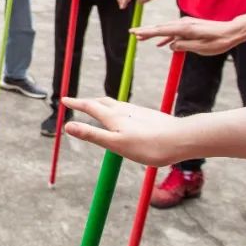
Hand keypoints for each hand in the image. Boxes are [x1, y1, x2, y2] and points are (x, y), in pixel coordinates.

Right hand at [62, 97, 187, 166]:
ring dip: (102, 105)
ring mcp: (137, 112)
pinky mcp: (148, 116)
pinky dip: (117, 110)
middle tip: (78, 103)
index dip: (76, 103)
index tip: (64, 100)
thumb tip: (67, 126)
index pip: (90, 106)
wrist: (181, 139)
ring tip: (98, 109)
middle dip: (88, 102)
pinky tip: (124, 117)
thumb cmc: (149, 146)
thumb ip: (92, 135)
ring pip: (115, 105)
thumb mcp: (115, 144)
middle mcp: (124, 110)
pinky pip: (127, 109)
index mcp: (114, 117)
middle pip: (102, 102)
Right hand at [132, 16, 245, 55]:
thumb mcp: (201, 48)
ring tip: (142, 38)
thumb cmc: (218, 41)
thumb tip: (169, 46)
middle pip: (161, 28)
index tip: (135, 33)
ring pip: (166, 29)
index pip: (161, 31)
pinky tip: (161, 44)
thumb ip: (183, 46)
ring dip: (154, 34)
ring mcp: (187, 24)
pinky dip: (166, 36)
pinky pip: (174, 32)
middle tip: (133, 34)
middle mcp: (184, 24)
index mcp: (185, 29)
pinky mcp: (191, 27)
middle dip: (146, 32)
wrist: (232, 31)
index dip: (147, 32)